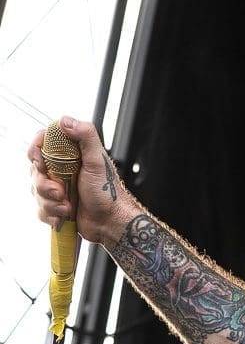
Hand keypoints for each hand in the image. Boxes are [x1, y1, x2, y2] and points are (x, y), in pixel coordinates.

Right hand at [29, 116, 137, 246]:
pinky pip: (40, 209)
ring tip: (68, 206)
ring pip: (35, 191)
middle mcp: (61, 170)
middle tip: (61, 191)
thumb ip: (86, 137)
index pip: (41, 144)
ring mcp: (57, 188)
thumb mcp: (98, 161)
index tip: (41, 162)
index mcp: (70, 156)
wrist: (110, 222)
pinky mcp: (55, 205)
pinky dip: (51, 214)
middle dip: (45, 185)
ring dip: (50, 202)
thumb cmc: (108, 192)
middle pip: (34, 170)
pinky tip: (65, 215)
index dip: (35, 151)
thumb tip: (65, 120)